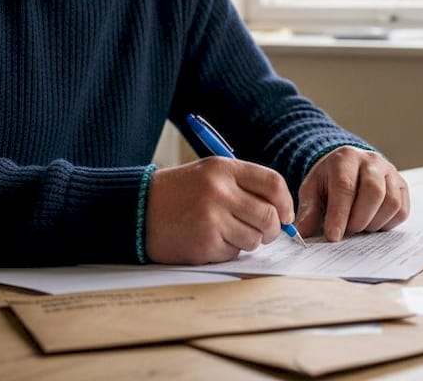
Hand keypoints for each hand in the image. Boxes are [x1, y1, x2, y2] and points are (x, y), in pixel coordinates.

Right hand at [144, 156, 295, 263]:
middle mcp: (219, 191)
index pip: (273, 183)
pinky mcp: (205, 244)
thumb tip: (282, 211)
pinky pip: (234, 253)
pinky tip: (209, 240)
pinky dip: (227, 250)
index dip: (286, 202)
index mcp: (223, 169)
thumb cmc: (179, 193)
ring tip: (227, 233)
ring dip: (247, 241)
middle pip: (269, 216)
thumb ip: (244, 186)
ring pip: (255, 238)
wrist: (137, 210)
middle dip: (272, 229)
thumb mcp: (209, 174)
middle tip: (264, 232)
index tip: (285, 215)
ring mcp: (212, 219)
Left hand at [295, 147, 409, 241]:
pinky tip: (372, 223)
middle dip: (360, 219)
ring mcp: (390, 172)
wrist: (348, 167)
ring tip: (359, 226)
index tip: (333, 236)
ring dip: (374, 223)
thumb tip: (303, 233)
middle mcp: (371, 161)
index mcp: (345, 158)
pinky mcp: (402, 185)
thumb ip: (308, 210)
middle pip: (374, 192)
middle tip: (349, 232)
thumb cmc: (329, 181)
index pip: (345, 187)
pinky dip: (387, 223)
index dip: (339, 214)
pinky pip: (402, 210)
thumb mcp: (312, 190)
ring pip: (391, 202)